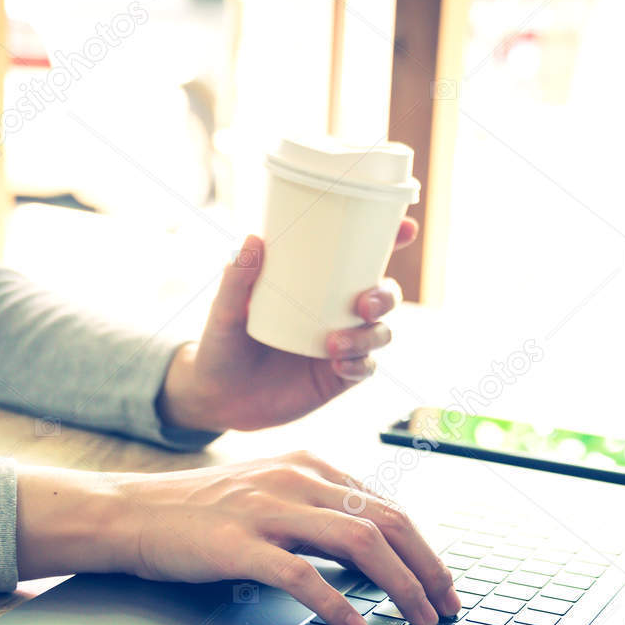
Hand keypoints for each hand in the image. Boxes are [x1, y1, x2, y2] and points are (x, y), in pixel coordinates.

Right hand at [15, 451, 460, 624]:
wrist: (131, 513)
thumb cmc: (200, 514)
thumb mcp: (269, 496)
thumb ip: (317, 512)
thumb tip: (372, 550)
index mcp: (308, 467)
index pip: (387, 506)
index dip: (424, 549)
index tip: (442, 584)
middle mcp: (296, 480)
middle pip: (386, 521)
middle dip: (427, 569)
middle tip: (446, 608)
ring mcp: (267, 511)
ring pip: (358, 542)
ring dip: (400, 585)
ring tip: (417, 619)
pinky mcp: (238, 545)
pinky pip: (301, 574)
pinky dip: (336, 603)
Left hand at [157, 221, 418, 432]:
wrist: (218, 398)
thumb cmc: (223, 344)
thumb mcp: (226, 311)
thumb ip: (237, 280)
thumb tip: (254, 239)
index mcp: (316, 285)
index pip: (360, 258)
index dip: (389, 239)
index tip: (406, 227)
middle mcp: (336, 311)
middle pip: (383, 295)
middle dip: (386, 294)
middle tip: (364, 301)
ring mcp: (342, 345)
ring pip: (380, 332)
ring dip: (368, 334)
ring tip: (335, 342)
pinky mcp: (338, 378)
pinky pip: (364, 368)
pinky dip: (358, 364)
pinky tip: (339, 365)